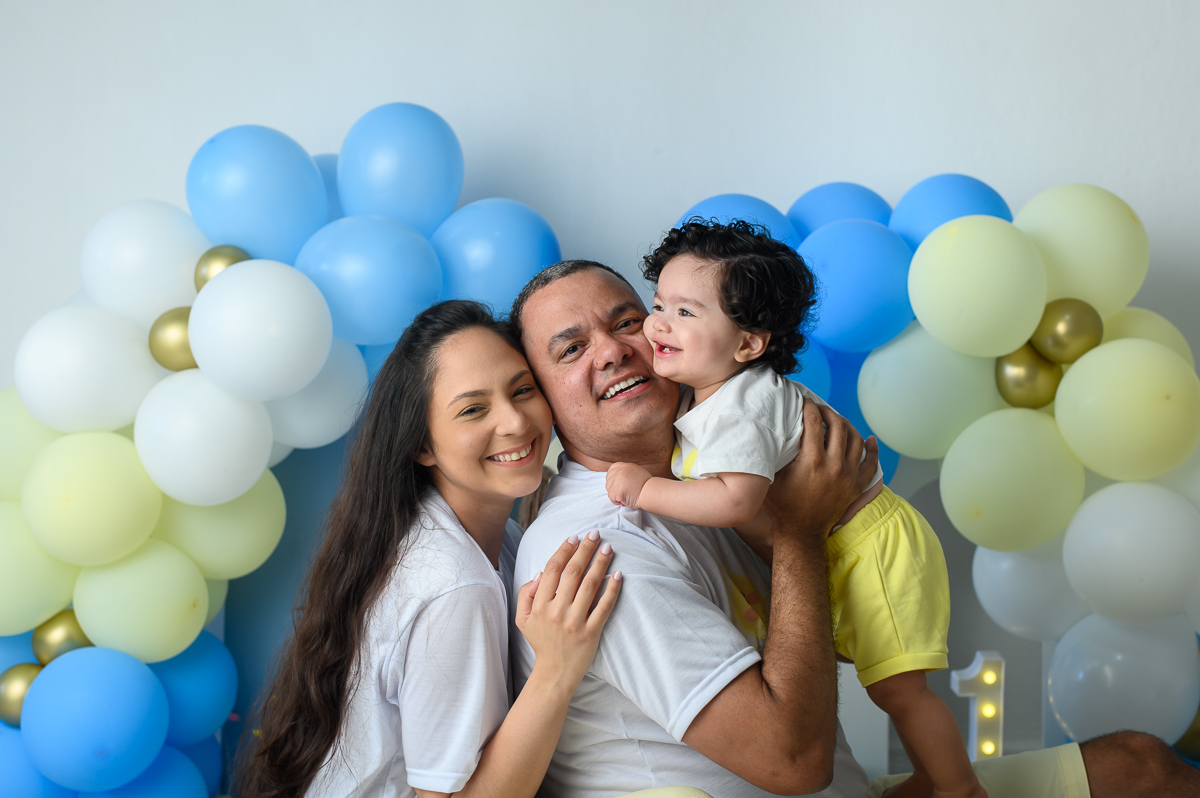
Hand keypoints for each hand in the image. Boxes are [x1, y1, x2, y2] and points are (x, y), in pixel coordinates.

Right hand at [514, 531, 622, 691]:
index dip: (564, 550)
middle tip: (595, 534)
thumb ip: (526, 593)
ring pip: (590, 585)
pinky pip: (604, 607)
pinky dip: (612, 589)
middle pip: (573, 572)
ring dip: (600, 564)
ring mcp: (575, 622)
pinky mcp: (591, 633)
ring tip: (608, 548)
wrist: (554, 673)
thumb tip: (541, 572)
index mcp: (540, 605)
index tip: (574, 537)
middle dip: (585, 550)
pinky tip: (619, 575)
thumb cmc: (541, 642)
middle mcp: (557, 611)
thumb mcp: (523, 618)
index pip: (552, 570)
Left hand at [605, 462, 652, 507]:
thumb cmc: (647, 487)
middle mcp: (620, 471)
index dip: (613, 479)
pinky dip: (617, 501)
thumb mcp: (637, 473)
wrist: (652, 493)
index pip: (612, 470)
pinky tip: (626, 500)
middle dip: (614, 488)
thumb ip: (627, 473)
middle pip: (608, 480)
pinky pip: (611, 497)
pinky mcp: (617, 490)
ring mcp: (618, 480)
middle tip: (626, 492)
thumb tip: (618, 478)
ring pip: (609, 489)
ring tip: (627, 496)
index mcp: (626, 466)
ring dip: (616, 494)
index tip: (619, 485)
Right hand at [765, 402, 878, 543]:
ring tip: (837, 421)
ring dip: (847, 425)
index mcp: (812, 461)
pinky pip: (871, 464)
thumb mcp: (771, 477)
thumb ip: (773, 454)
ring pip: (856, 440)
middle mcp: (834, 466)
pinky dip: (872, 449)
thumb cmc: (782, 505)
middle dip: (828, 412)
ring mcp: (849, 477)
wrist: (801, 532)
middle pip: (838, 426)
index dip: (809, 407)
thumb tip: (770, 431)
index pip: (814, 422)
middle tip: (820, 409)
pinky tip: (869, 439)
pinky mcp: (856, 487)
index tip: (804, 402)